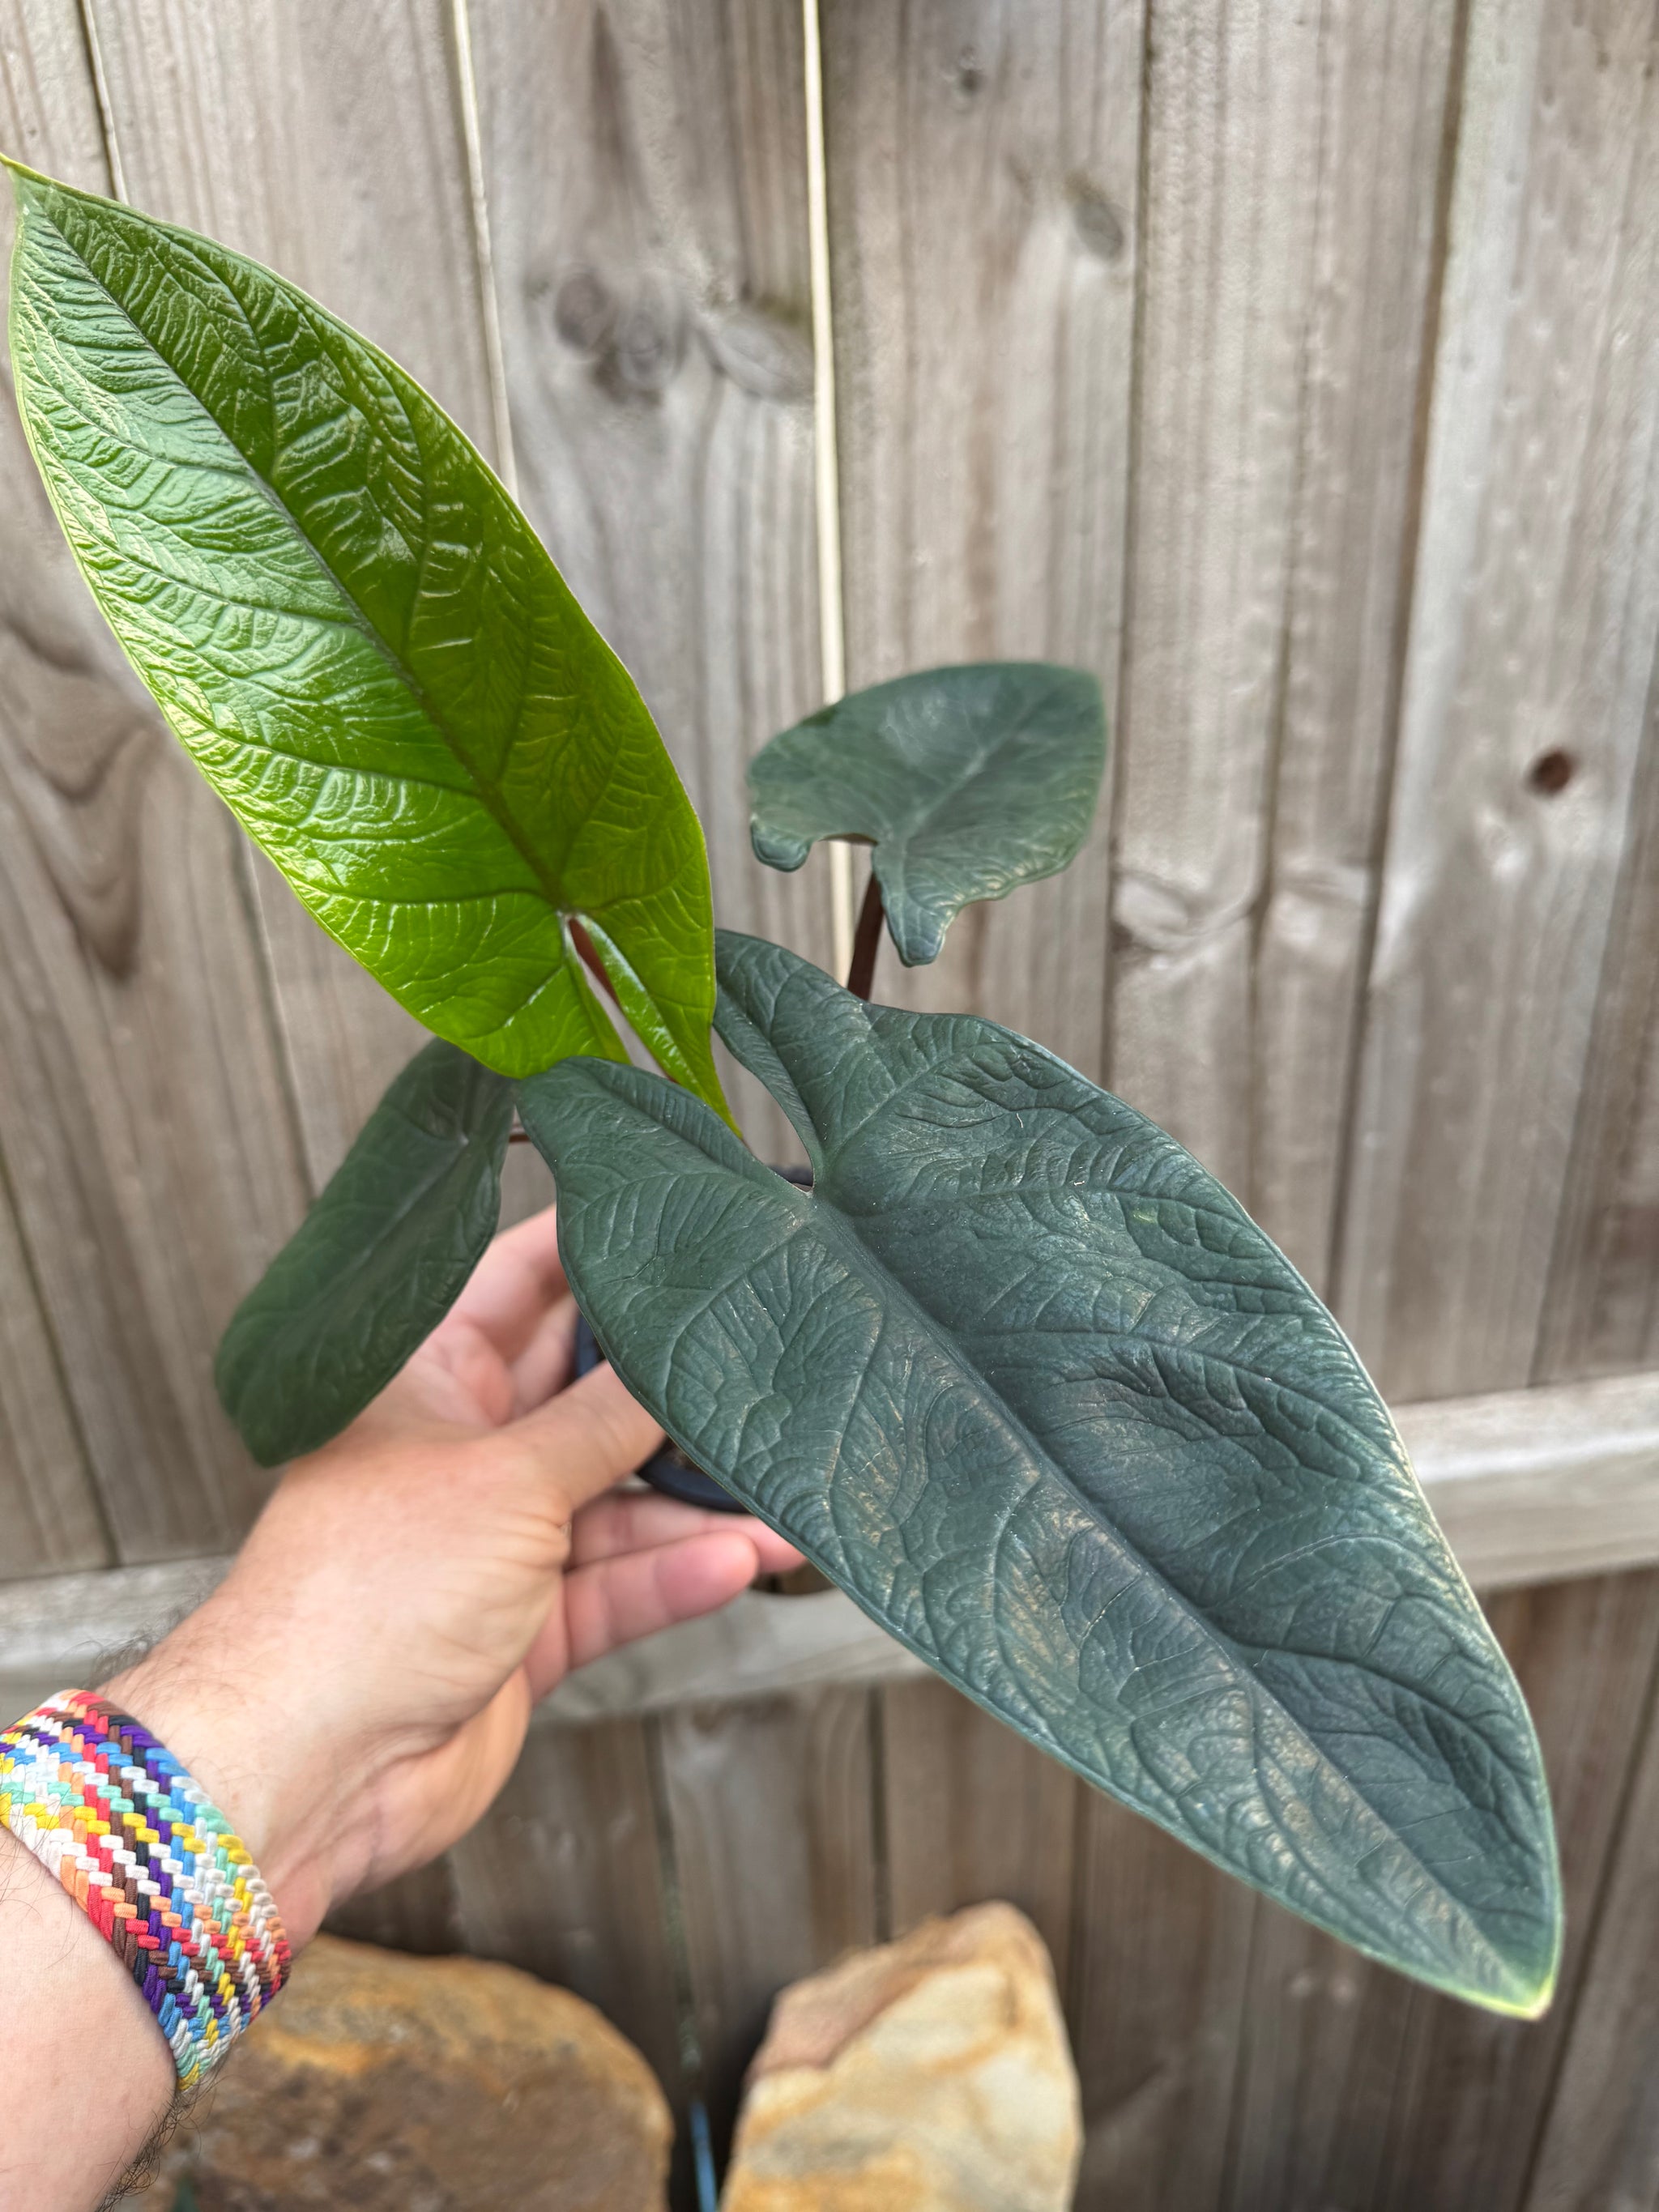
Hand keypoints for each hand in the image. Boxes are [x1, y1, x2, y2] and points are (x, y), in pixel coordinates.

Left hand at [104, 1204, 801, 1947]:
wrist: (313, 1766)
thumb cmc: (365, 1595)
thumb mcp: (510, 1478)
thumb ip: (608, 1418)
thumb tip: (677, 1350)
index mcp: (428, 1379)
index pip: (521, 1281)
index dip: (596, 1248)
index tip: (681, 1222)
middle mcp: (465, 1451)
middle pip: (586, 1393)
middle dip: (668, 1386)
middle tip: (757, 1360)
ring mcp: (497, 1542)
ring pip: (618, 1501)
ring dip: (694, 1502)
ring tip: (780, 1491)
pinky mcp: (527, 1627)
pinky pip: (619, 1585)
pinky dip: (677, 1574)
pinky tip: (742, 1558)